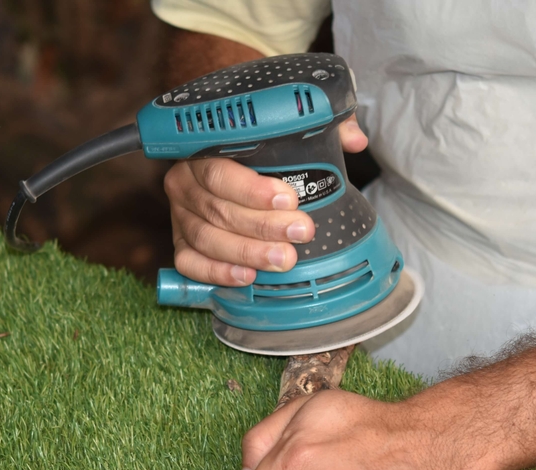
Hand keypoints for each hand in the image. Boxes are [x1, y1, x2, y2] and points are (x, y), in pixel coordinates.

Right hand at [163, 116, 368, 285]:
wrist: (231, 169)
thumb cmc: (259, 151)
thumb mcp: (289, 131)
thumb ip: (322, 127)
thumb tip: (355, 140)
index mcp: (202, 151)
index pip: (220, 171)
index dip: (252, 189)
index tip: (289, 199)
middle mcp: (185, 182)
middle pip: (219, 209)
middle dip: (263, 226)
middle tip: (301, 232)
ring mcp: (180, 216)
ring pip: (208, 238)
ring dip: (248, 252)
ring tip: (284, 259)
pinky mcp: (180, 245)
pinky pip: (189, 263)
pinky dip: (216, 272)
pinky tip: (247, 276)